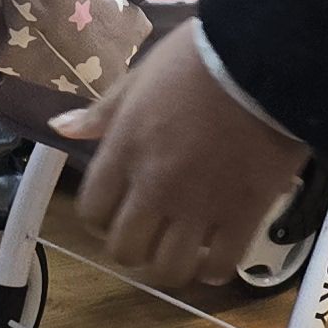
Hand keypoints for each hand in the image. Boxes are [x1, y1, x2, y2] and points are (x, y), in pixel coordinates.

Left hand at [54, 23, 310, 287]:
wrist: (266, 57)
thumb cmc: (200, 58)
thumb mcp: (141, 76)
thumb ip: (103, 111)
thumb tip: (61, 128)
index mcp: (125, 150)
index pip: (92, 212)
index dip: (102, 217)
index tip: (119, 208)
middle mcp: (154, 186)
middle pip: (125, 249)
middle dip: (133, 247)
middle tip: (152, 233)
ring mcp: (198, 206)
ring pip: (169, 270)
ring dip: (172, 265)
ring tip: (184, 250)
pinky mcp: (243, 216)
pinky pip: (220, 266)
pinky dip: (215, 269)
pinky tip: (218, 254)